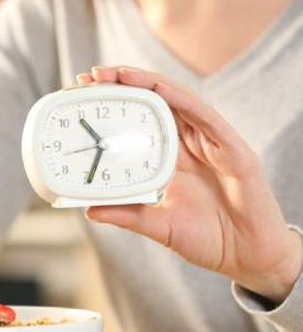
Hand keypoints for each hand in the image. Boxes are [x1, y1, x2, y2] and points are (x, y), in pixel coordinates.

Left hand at [76, 66, 302, 302]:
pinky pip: (206, 117)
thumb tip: (89, 210)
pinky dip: (182, 100)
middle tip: (92, 75)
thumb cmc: (208, 239)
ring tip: (118, 74)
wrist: (248, 257)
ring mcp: (213, 143)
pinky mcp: (234, 150)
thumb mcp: (157, 226)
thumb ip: (126, 215)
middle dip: (125, 83)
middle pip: (157, 101)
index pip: (142, 118)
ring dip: (148, 83)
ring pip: (179, 100)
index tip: (85, 92)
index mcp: (174, 157)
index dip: (117, 103)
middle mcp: (192, 144)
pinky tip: (160, 88)